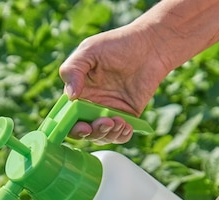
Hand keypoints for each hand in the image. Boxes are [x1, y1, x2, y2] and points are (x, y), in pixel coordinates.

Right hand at [59, 23, 168, 142]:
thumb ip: (73, 70)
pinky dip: (121, 136)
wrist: (151, 45)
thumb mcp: (89, 51)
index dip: (70, 126)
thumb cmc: (118, 44)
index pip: (67, 116)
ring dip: (108, 134)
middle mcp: (91, 104)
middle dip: (91, 133)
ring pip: (102, 136)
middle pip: (84, 131)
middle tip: (103, 123)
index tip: (82, 126)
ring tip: (118, 121)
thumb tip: (71, 96)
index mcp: (78, 91)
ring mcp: (109, 111)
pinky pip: (120, 135)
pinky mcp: (127, 115)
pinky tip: (125, 126)